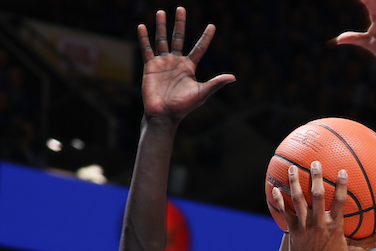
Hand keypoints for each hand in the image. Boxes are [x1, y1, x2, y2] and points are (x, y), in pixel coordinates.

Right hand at [138, 8, 233, 122]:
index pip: (199, 48)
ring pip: (162, 40)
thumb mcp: (201, 93)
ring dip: (162, 26)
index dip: (206, 37)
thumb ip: (216, 83)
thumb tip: (233, 77)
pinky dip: (144, 38)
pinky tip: (142, 26)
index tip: (212, 25)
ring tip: (161, 11)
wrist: (164, 115)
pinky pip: (147, 49)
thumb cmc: (183, 107)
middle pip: (179, 38)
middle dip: (180, 23)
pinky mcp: (150, 66)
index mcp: (189, 67)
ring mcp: (163, 63)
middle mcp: (176, 62)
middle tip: (181, 8)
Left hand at [271, 162, 375, 250]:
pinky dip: (279, 200)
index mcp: (335, 226)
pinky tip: (274, 189)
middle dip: (316, 177)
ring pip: (298, 200)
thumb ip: (370, 241)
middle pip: (317, 195)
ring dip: (294, 182)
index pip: (340, 201)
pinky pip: (285, 212)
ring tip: (292, 168)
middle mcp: (319, 223)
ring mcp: (304, 226)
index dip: (341, 185)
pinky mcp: (292, 231)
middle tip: (315, 162)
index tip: (342, 171)